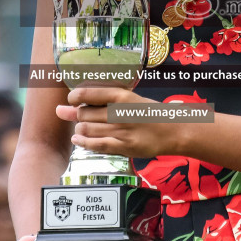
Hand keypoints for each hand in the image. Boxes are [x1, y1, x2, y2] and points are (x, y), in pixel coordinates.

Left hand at [59, 87, 189, 159]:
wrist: (172, 131)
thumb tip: (68, 104)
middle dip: (78, 115)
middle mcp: (119, 112)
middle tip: (83, 116)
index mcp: (121, 95)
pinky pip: (96, 145)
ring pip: (86, 129)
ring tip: (84, 127)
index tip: (72, 100)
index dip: (74, 97)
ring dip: (80, 129)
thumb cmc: (148, 113)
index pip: (86, 93)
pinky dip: (83, 142)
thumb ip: (101, 100)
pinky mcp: (123, 147)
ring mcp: (121, 131)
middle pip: (83, 113)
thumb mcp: (128, 98)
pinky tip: (78, 139)